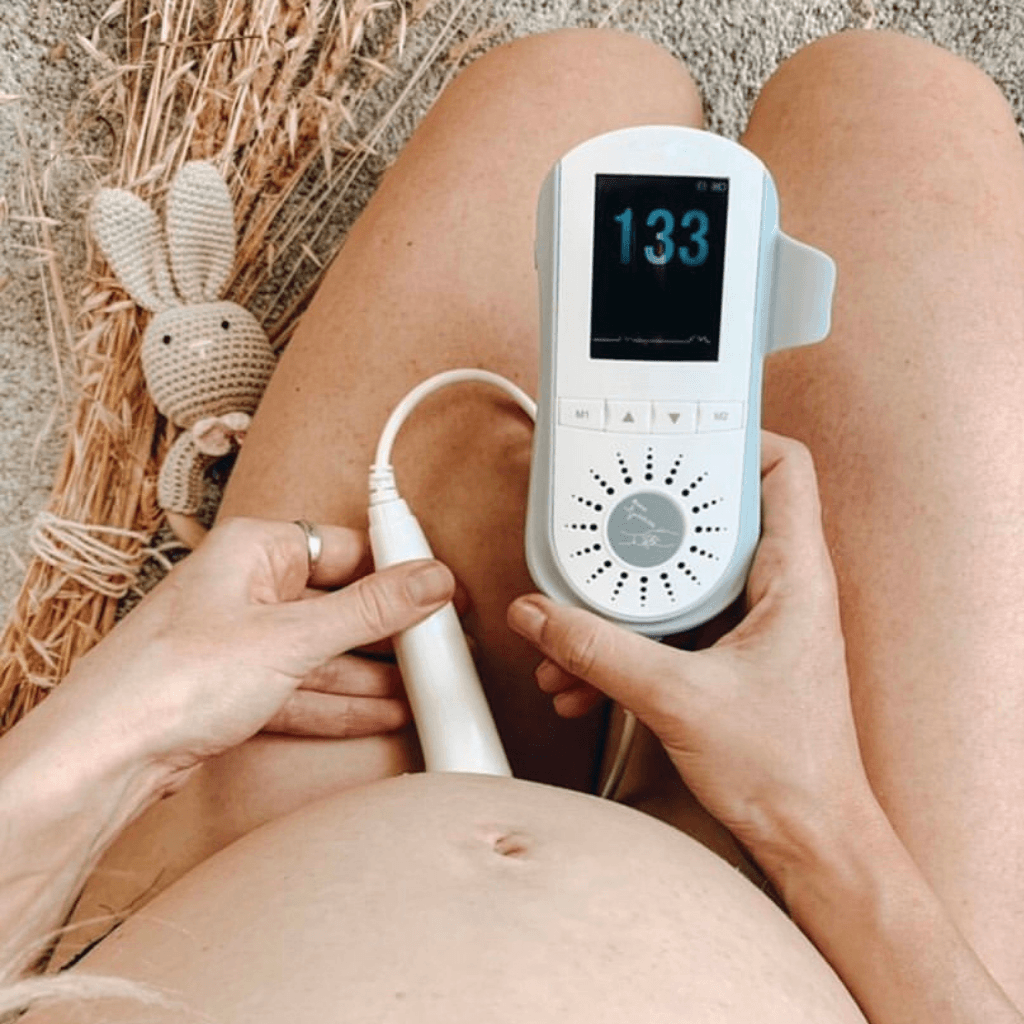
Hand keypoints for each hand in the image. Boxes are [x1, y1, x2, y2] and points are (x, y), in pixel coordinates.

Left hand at [60, 516, 454, 784]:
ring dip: (371, 676)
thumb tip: (429, 580)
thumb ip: (370, 610)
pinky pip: (302, 689)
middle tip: (439, 648)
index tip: (440, 592)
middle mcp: (245, 589)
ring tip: (423, 689)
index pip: (348, 549)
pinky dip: (340, 704)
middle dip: (389, 633)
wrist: (103, 759)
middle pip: (337, 605)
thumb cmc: (170, 679)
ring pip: (322, 653)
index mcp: (255, 551)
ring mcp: (237, 643)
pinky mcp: (232, 690)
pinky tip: (381, 713)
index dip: (399, 571)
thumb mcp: (291, 638)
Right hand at [507, 431, 871, 865]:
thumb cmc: (786, 771)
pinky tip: (587, 672)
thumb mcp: (679, 700)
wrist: (806, 837)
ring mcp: (751, 623)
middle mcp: (777, 589)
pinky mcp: (728, 655)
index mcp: (793, 576)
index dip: (733, 439)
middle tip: (603, 523)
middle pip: (711, 517)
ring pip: (681, 578)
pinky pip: (670, 624)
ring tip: (576, 623)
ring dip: (625, 599)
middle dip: (647, 525)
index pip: (781, 468)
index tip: (674, 438)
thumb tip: (543, 617)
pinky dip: (629, 638)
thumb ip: (601, 652)